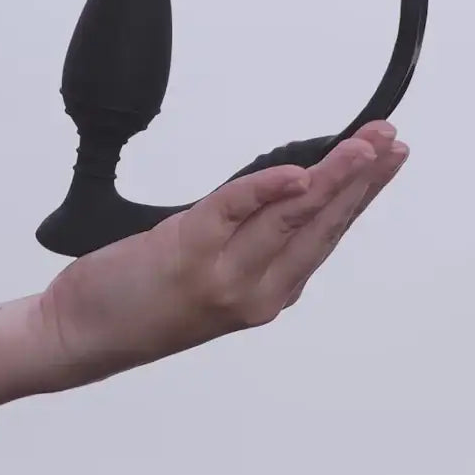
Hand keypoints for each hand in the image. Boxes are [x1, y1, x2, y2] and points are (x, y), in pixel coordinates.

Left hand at [38, 121, 408, 386]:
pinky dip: (268, 188)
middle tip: (391, 139)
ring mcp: (225, 277)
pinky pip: (235, 209)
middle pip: (322, 223)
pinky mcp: (188, 256)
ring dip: (332, 175)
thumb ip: (248, 238)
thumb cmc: (141, 302)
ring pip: (291, 215)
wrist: (83, 334)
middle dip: (362, 178)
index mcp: (267, 292)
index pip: (327, 234)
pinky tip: (298, 170)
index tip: (385, 158)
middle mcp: (256, 291)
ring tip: (363, 144)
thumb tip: (281, 188)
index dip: (362, 194)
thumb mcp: (211, 274)